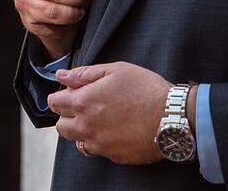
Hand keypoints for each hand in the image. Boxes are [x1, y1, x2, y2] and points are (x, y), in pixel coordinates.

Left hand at [50, 62, 190, 164]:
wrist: (173, 117)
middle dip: (67, 116)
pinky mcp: (114, 156)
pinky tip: (117, 129)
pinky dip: (102, 141)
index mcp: (84, 102)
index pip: (55, 103)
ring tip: (102, 119)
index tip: (68, 93)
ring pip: (78, 141)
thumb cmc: (147, 89)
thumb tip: (62, 76)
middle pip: (61, 127)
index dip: (60, 96)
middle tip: (84, 106)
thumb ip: (85, 73)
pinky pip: (99, 150)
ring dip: (83, 130)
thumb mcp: (116, 70)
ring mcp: (100, 144)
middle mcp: (87, 127)